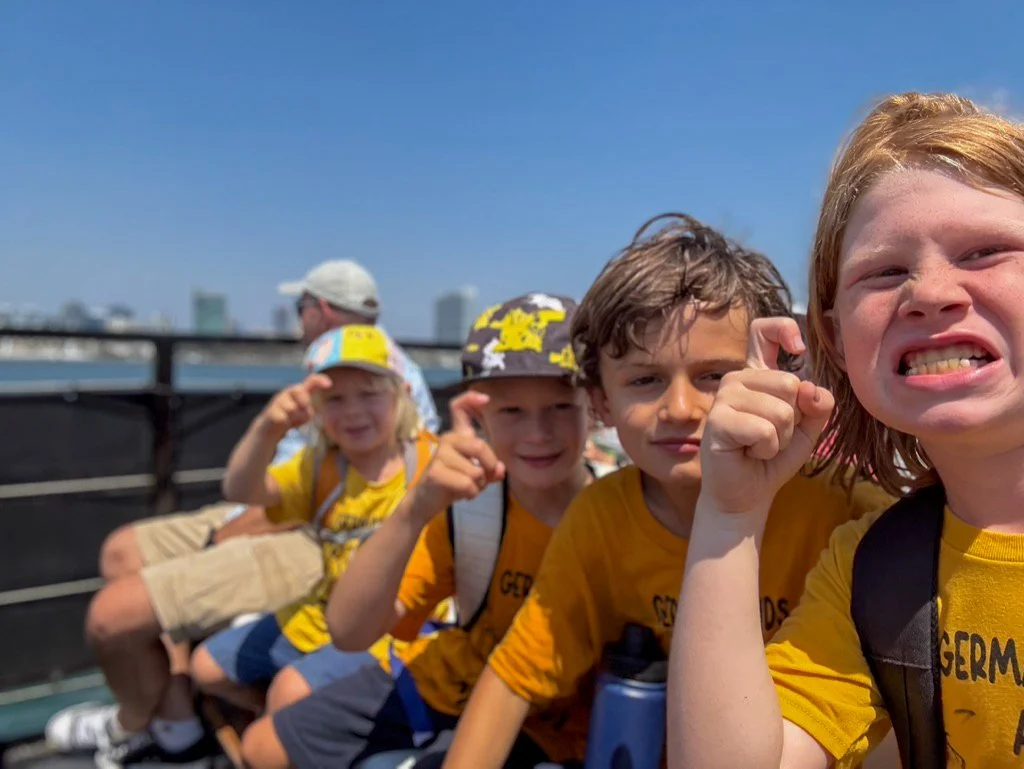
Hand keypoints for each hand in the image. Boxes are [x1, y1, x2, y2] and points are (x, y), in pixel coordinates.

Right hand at [257, 373, 331, 437]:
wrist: (270, 426)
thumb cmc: (292, 416)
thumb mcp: (305, 412)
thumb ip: (309, 409)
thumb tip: (306, 411)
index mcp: (300, 391)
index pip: (311, 381)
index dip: (320, 380)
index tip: (329, 385)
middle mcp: (288, 392)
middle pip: (299, 390)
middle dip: (304, 401)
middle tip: (302, 410)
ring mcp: (278, 401)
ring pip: (292, 408)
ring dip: (295, 417)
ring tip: (291, 419)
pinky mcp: (271, 411)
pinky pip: (283, 418)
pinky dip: (286, 424)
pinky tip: (283, 424)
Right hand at [408, 391, 505, 524]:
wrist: (425, 503)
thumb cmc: (453, 485)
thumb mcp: (477, 475)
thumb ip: (491, 469)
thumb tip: (500, 469)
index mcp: (457, 436)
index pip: (459, 408)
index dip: (472, 399)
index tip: (486, 399)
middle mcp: (448, 440)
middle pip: (480, 446)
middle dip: (489, 467)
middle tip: (484, 479)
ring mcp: (440, 455)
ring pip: (476, 470)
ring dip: (478, 485)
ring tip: (466, 488)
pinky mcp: (435, 471)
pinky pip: (467, 484)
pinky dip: (470, 494)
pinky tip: (460, 494)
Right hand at [700, 317, 833, 514]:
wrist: (748, 493)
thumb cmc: (774, 457)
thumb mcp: (808, 427)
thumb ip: (818, 404)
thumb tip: (811, 389)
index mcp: (758, 374)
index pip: (763, 331)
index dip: (784, 330)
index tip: (798, 349)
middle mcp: (738, 379)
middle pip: (790, 383)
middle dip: (794, 419)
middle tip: (773, 436)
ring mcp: (724, 397)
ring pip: (781, 410)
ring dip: (781, 438)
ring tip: (761, 446)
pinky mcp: (718, 420)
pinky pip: (764, 430)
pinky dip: (767, 449)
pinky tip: (750, 453)